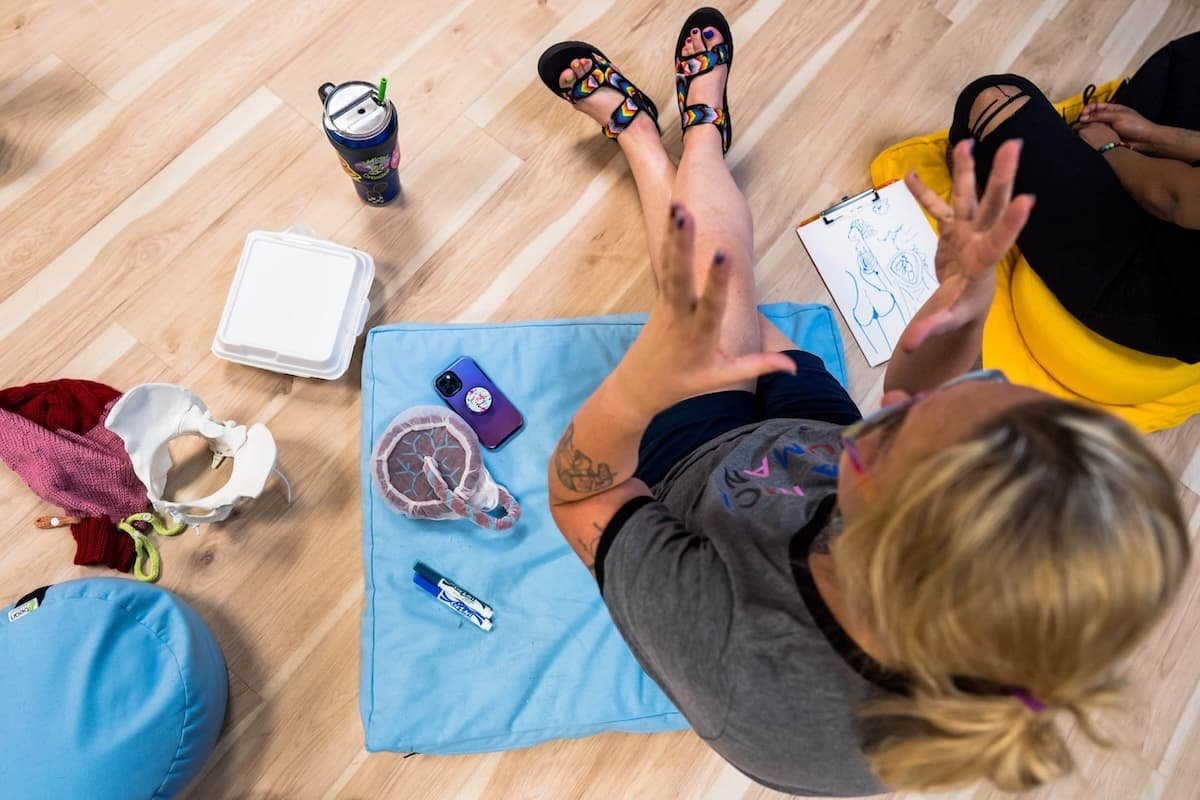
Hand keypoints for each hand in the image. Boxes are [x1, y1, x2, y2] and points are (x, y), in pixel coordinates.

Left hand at [611, 205, 795, 416]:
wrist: (640, 385)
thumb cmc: (684, 382)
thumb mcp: (723, 377)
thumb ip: (758, 366)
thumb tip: (793, 366)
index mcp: (699, 334)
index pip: (710, 303)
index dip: (717, 279)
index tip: (723, 254)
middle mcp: (681, 313)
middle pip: (680, 275)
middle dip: (683, 244)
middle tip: (684, 214)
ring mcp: (667, 302)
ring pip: (670, 264)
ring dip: (674, 234)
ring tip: (677, 204)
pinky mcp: (660, 295)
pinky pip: (665, 264)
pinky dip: (668, 240)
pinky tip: (672, 213)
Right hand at [901, 139, 1034, 351]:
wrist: (962, 306)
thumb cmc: (961, 315)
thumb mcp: (948, 323)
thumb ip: (931, 329)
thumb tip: (909, 344)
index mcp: (982, 263)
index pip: (999, 241)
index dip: (1012, 223)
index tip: (1028, 200)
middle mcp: (978, 240)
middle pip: (992, 205)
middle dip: (1001, 177)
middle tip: (1014, 145)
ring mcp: (965, 232)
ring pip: (968, 197)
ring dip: (966, 170)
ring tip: (965, 142)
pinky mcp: (950, 231)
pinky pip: (937, 208)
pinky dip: (924, 193)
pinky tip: (911, 175)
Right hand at [1079, 102, 1163, 152]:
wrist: (1145, 140)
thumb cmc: (1135, 125)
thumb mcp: (1117, 117)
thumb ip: (1100, 116)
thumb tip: (1082, 117)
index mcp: (1113, 109)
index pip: (1096, 106)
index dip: (1088, 109)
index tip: (1082, 115)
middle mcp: (1109, 118)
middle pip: (1093, 116)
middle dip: (1084, 119)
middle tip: (1078, 124)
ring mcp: (1108, 128)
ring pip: (1093, 127)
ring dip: (1086, 128)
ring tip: (1079, 132)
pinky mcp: (1108, 138)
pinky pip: (1097, 136)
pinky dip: (1090, 136)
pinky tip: (1086, 138)